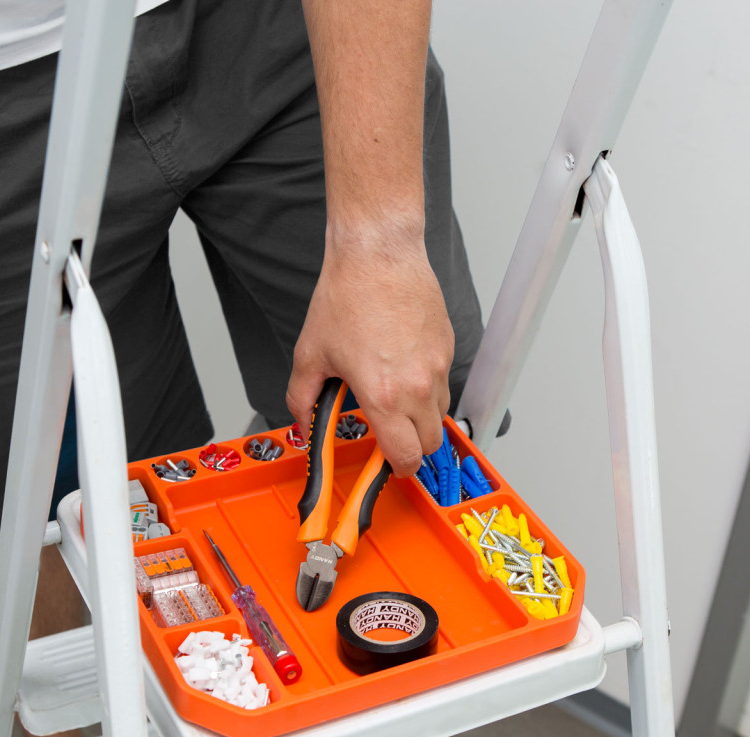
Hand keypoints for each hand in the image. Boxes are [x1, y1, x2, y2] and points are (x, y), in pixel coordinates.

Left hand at [287, 227, 453, 476]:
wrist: (378, 255)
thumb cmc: (348, 296)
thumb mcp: (311, 355)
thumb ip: (302, 399)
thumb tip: (302, 423)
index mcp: (384, 396)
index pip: (405, 456)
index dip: (397, 469)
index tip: (389, 465)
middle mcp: (418, 387)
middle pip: (430, 444)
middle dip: (412, 448)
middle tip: (392, 437)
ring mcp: (438, 367)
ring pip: (440, 414)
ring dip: (422, 418)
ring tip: (396, 399)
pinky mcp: (448, 347)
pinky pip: (444, 383)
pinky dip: (428, 388)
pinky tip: (404, 368)